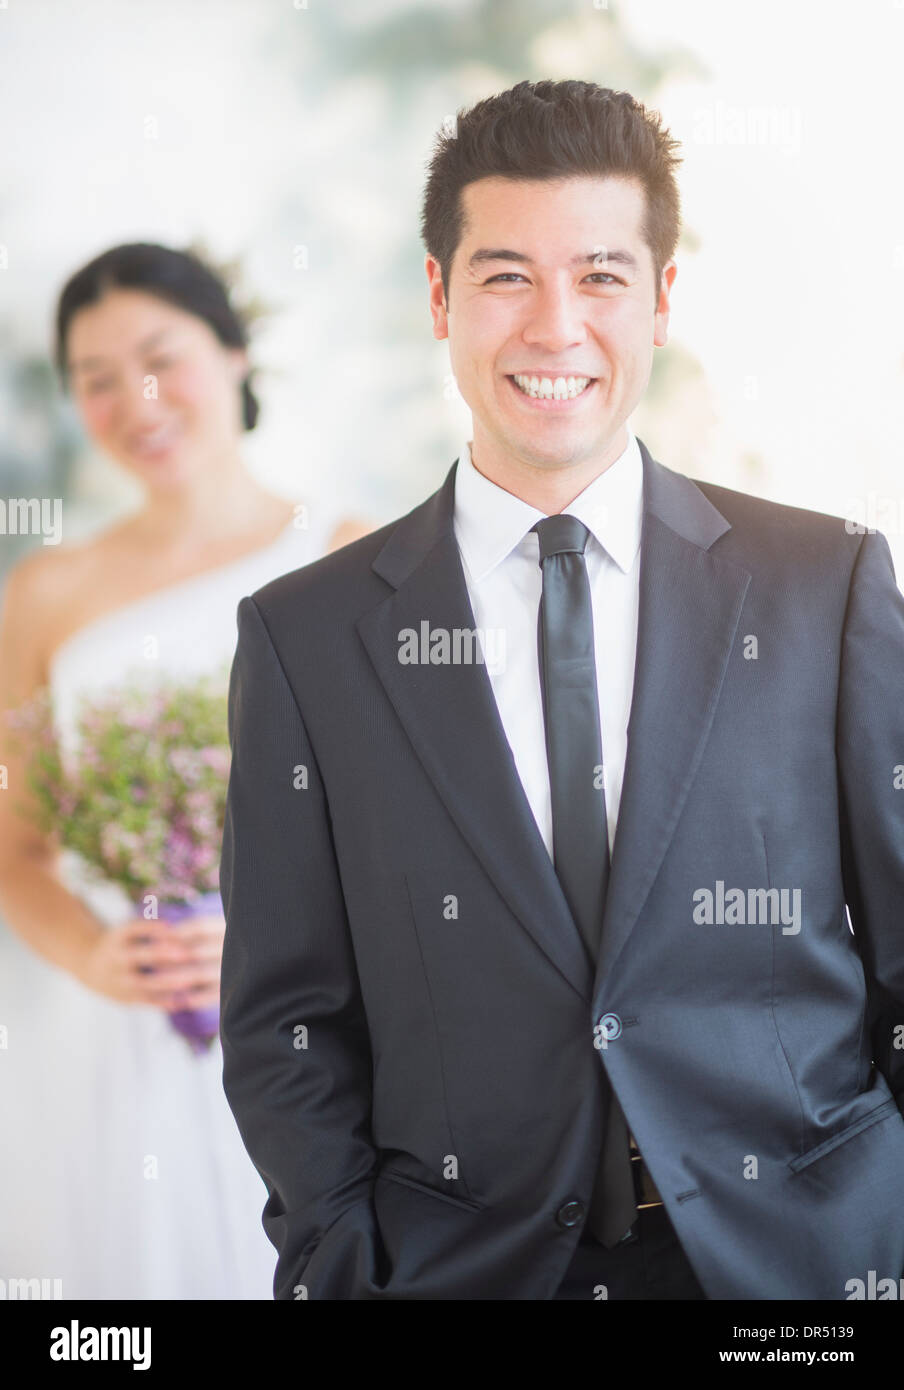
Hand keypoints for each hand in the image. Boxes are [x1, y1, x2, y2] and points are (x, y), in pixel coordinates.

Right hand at [76, 913, 225, 1011]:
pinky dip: (161, 1002)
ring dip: (166, 982)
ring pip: (142, 982)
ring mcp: (118, 979)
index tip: (172, 927)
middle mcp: (116, 957)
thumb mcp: (127, 930)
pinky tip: (180, 1000)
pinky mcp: (123, 997)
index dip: (153, 928)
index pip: (134, 929)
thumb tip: (180, 928)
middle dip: (161, 954)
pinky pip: (143, 1001)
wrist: (89, 965)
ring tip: (188, 980)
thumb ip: (150, 929)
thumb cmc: (121, 943)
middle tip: (185, 953)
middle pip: (138, 955)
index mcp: (118, 936)